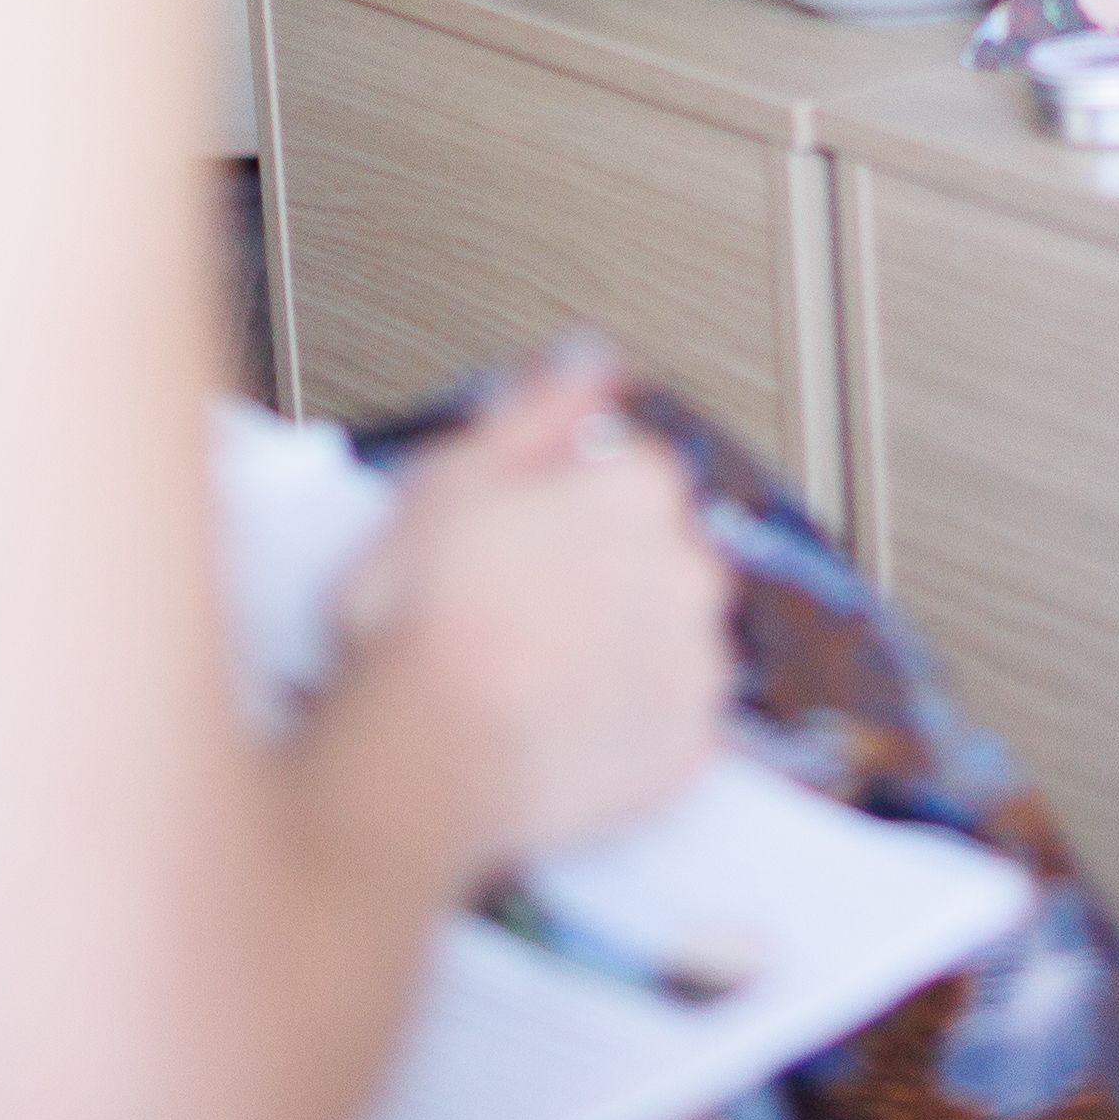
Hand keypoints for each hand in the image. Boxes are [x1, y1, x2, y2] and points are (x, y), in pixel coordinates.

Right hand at [343, 346, 731, 870]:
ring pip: (666, 636)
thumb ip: (535, 413)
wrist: (431, 756)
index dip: (562, 500)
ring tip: (531, 671)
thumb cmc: (424, 624)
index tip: (517, 532)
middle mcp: (687, 568)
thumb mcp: (451, 478)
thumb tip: (586, 363)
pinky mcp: (687, 750)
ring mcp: (694, 662)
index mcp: (637, 490)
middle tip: (514, 606)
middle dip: (598, 571)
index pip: (626, 468)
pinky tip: (560, 724)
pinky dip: (626, 724)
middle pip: (655, 552)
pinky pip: (667, 723)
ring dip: (617, 645)